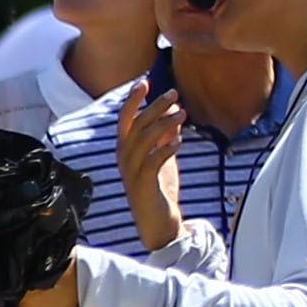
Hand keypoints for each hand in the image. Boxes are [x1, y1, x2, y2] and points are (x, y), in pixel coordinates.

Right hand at [119, 82, 187, 251]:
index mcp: (125, 151)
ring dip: (163, 124)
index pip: (125, 120)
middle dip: (154, 107)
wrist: (158, 225)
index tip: (145, 82)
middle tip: (174, 93)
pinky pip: (152, 162)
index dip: (133, 100)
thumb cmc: (159, 191)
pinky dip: (165, 149)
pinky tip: (179, 141)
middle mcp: (124, 159)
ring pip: (144, 141)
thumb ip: (165, 138)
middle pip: (136, 126)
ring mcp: (131, 172)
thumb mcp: (164, 160)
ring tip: (183, 113)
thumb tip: (175, 113)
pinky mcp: (143, 185)